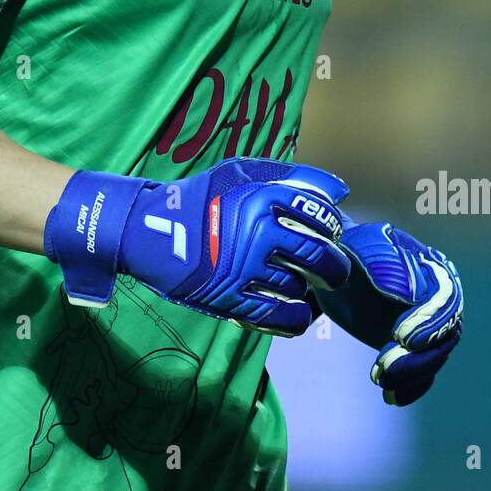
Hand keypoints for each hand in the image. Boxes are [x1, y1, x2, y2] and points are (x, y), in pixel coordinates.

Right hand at [45, 159, 352, 336]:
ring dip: (308, 289)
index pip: (321, 214)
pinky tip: (298, 313)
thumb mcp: (241, 172)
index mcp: (261, 197)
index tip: (331, 232)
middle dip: (334, 265)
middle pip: (319, 255)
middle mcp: (256, 232)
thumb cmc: (201, 198)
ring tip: (303, 284)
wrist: (150, 231)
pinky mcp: (231, 300)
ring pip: (300, 286)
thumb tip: (341, 190)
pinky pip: (281, 317)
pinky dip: (297, 318)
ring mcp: (244, 270)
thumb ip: (290, 176)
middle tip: (333, 268)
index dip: (334, 225)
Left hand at [314, 222, 462, 404]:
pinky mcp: (416, 349)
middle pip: (445, 333)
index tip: (401, 337)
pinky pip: (424, 374)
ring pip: (436, 356)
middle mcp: (439, 299)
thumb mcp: (360, 249)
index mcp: (431, 267)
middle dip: (419, 355)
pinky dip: (411, 388)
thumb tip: (411, 295)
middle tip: (385, 366)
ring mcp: (429, 326)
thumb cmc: (347, 251)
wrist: (336, 269)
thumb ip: (384, 265)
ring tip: (379, 378)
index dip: (427, 320)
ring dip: (412, 373)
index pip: (444, 297)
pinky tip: (391, 397)